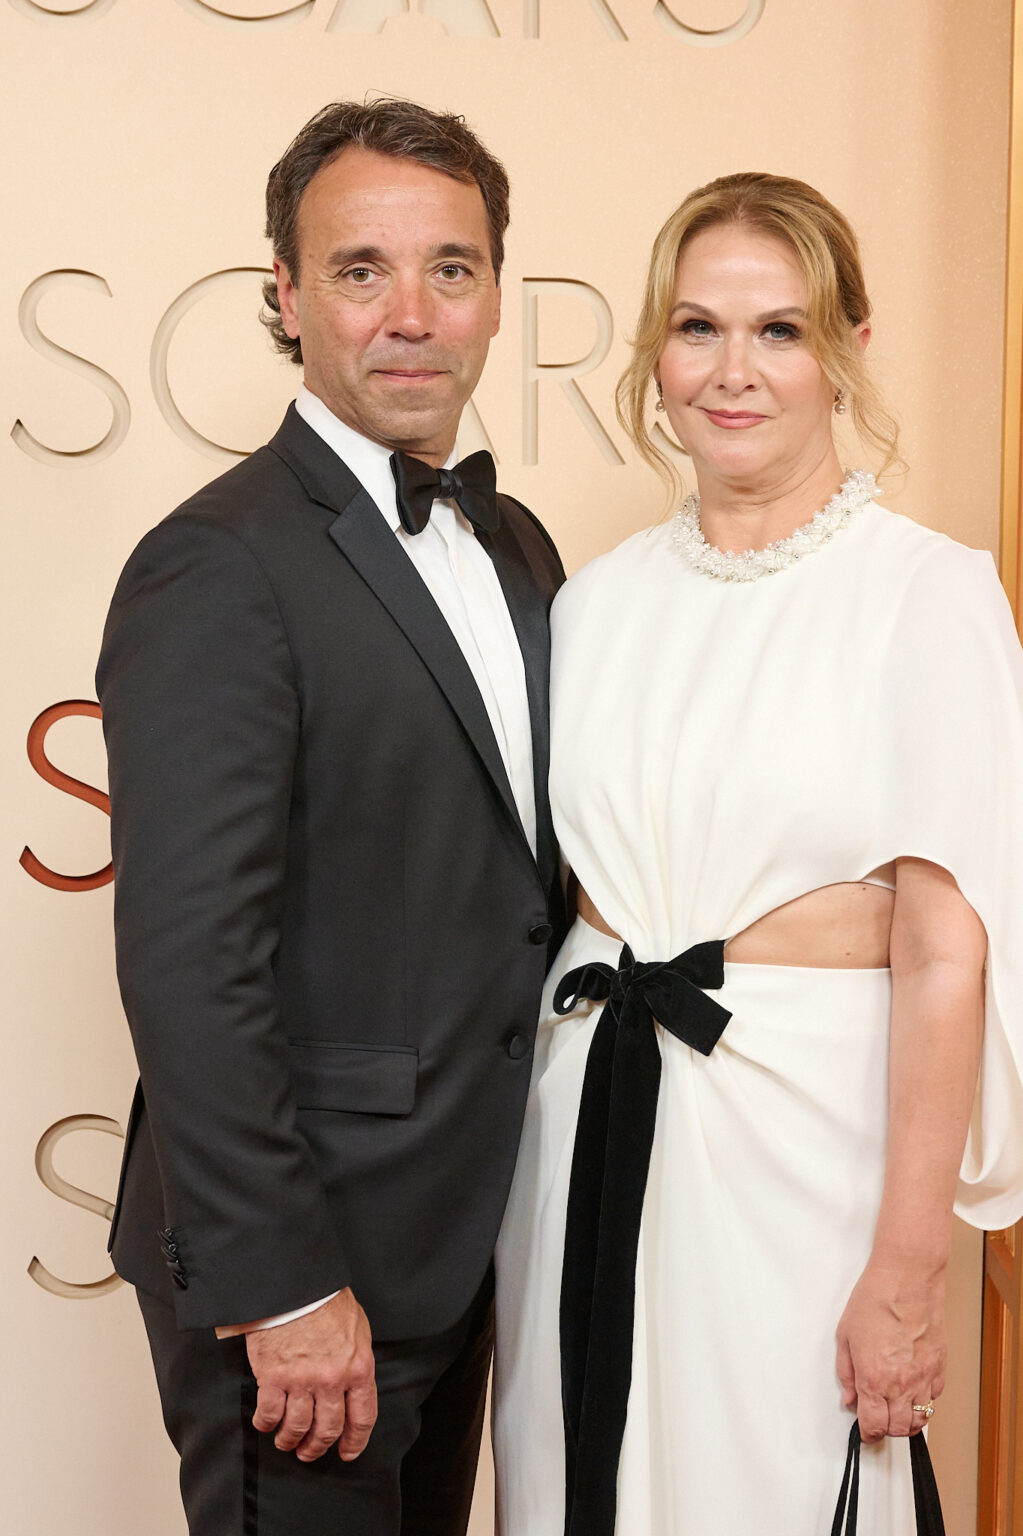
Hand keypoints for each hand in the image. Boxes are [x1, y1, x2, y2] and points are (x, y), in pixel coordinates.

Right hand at [246, 1288, 376, 1461]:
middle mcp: (332, 1380)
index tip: (347, 1452)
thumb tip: (355, 1384)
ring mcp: (302, 1381)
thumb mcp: (357, 1328)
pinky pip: (270, 1414)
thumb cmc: (327, 1301)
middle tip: (309, 1452)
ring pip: (298, 1428)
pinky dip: (266, 1424)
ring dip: (291, 1441)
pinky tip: (265, 1423)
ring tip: (286, 1442)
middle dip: (318, 1447)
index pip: (362, 1416)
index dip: (355, 1441)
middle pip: (328, 1429)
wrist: (296, 1285)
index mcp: (358, 1367)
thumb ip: (357, 1360)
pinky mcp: (274, 1377)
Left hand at [835, 1261, 946, 1442]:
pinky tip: (914, 1388)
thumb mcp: (845, 1335)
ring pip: (921, 1419)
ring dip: (908, 1420)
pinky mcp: (940, 1366)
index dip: (868, 1434)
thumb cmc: (875, 1298)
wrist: (906, 1278)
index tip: (865, 1432)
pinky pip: (935, 1396)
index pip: (874, 1425)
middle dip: (887, 1430)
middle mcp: (901, 1384)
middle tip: (879, 1419)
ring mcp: (924, 1376)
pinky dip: (924, 1399)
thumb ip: (846, 1372)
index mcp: (874, 1378)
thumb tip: (850, 1397)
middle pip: (899, 1429)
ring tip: (897, 1408)